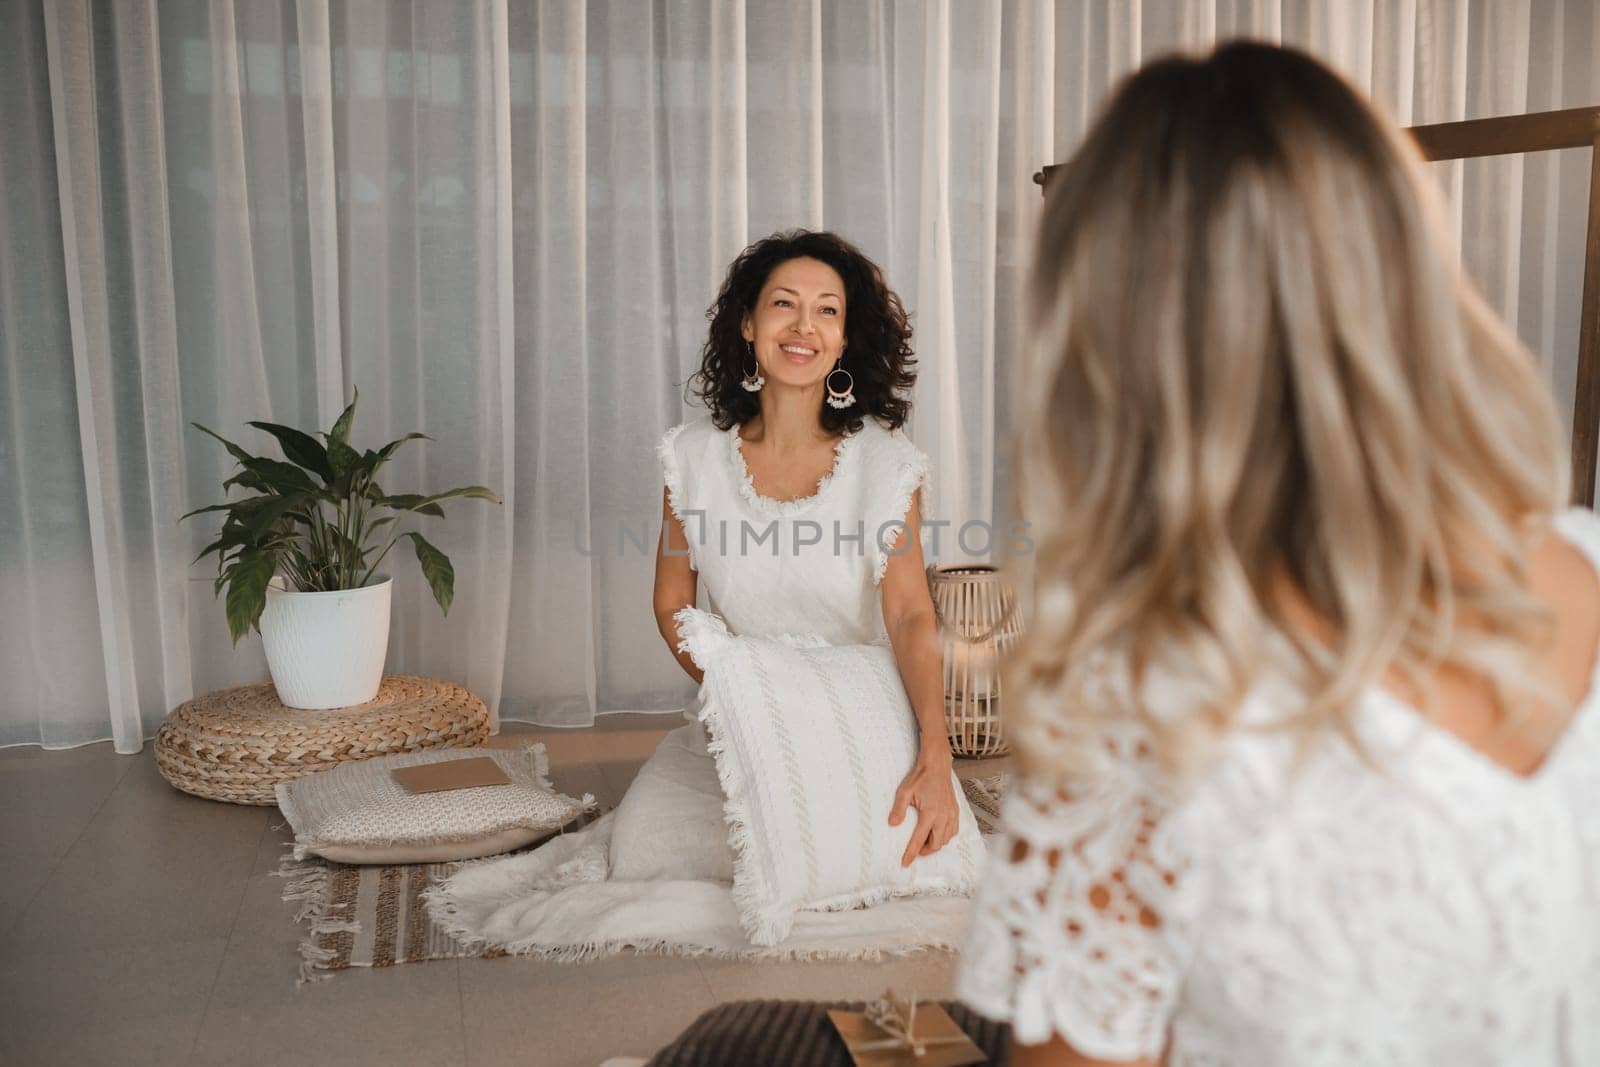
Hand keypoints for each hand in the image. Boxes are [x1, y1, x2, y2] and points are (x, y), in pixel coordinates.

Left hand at [888, 752, 959, 866]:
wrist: (936, 765)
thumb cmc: (920, 777)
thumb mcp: (904, 791)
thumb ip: (898, 809)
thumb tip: (892, 824)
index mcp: (930, 813)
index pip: (919, 839)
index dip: (911, 853)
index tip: (905, 863)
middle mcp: (943, 816)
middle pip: (936, 844)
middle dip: (925, 851)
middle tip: (915, 850)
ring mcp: (951, 814)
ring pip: (946, 839)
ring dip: (935, 844)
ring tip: (925, 842)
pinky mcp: (955, 811)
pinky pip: (953, 831)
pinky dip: (945, 836)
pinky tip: (937, 833)